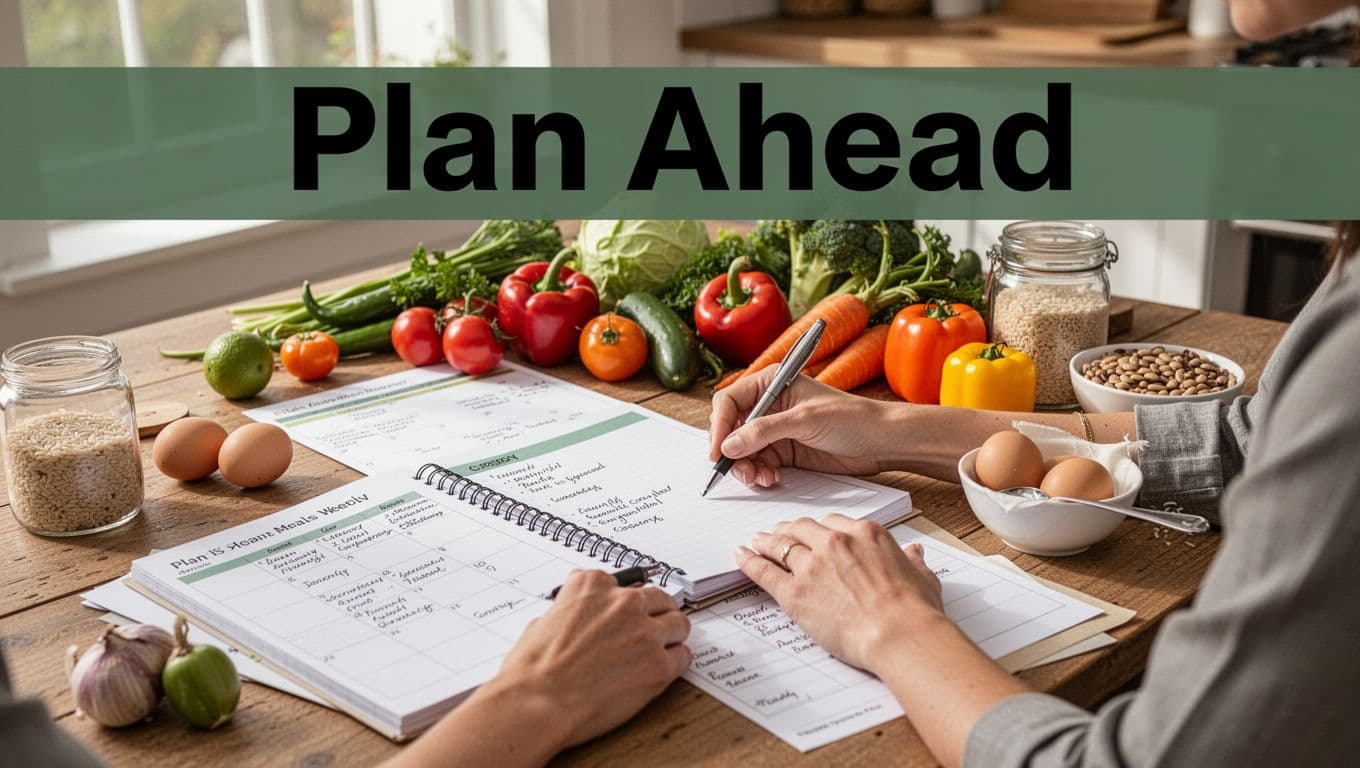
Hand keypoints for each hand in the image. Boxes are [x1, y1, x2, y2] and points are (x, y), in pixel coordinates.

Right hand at [482, 570, 691, 750]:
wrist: (538, 703)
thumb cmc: (533, 669)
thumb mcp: (544, 619)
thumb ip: (570, 609)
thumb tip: (576, 618)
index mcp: (594, 585)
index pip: (626, 583)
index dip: (625, 602)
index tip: (626, 612)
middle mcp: (624, 602)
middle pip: (659, 598)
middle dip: (655, 614)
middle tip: (651, 629)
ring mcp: (645, 633)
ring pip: (678, 623)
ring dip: (671, 635)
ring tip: (661, 649)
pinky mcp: (658, 665)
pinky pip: (683, 656)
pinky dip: (675, 663)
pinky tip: (662, 670)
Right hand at [709, 366, 891, 487]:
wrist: (880, 441)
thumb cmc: (850, 418)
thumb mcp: (804, 420)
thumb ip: (764, 431)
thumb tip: (729, 445)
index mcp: (771, 383)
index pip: (730, 402)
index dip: (720, 426)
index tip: (718, 451)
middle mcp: (769, 405)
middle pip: (732, 429)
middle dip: (733, 452)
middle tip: (742, 471)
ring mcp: (776, 430)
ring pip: (743, 451)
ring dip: (747, 467)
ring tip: (761, 479)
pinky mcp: (785, 451)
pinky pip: (760, 464)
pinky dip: (760, 474)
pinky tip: (771, 479)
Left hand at [734, 515, 943, 671]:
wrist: (899, 632)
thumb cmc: (914, 609)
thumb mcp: (922, 577)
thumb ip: (912, 560)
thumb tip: (914, 553)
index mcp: (865, 534)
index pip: (833, 523)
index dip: (820, 529)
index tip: (813, 533)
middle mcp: (835, 543)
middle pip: (802, 529)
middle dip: (789, 530)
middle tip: (779, 533)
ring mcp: (812, 565)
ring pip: (780, 545)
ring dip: (766, 542)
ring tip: (756, 541)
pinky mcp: (795, 592)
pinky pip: (764, 571)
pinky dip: (749, 561)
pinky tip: (741, 556)